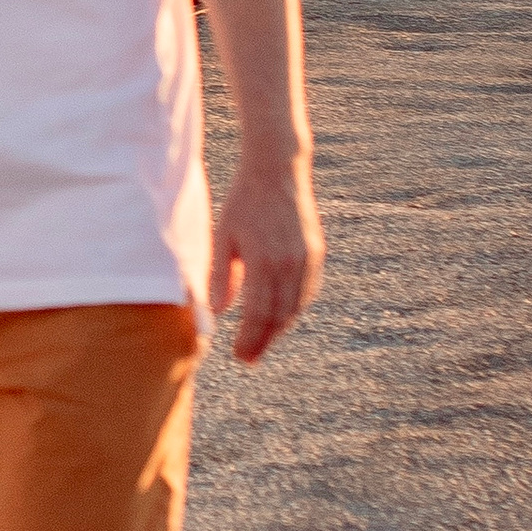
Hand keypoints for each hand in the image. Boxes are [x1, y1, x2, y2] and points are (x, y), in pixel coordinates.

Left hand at [210, 157, 324, 363]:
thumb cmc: (243, 202)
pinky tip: (281, 317)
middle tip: (249, 359)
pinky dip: (294, 308)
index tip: (239, 355)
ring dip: (280, 328)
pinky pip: (306, 290)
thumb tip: (216, 312)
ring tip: (263, 341)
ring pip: (295, 306)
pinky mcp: (315, 252)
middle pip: (279, 316)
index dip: (250, 338)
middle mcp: (290, 264)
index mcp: (264, 262)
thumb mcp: (223, 237)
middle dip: (264, 341)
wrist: (277, 171)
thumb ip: (220, 276)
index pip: (258, 314)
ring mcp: (306, 259)